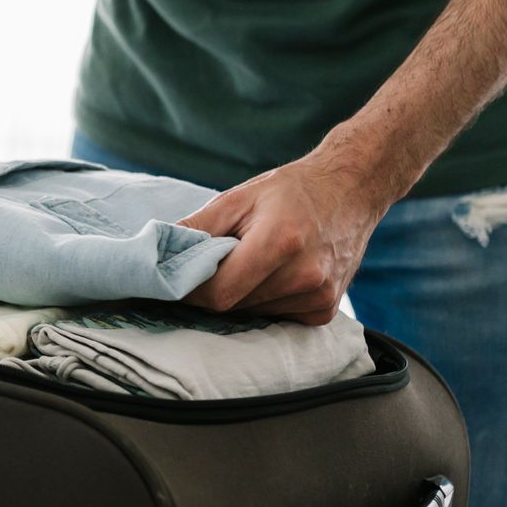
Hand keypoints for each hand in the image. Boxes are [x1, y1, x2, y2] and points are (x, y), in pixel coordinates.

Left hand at [176, 137, 398, 325]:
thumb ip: (196, 229)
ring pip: (253, 314)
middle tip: (214, 265)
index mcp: (281, 243)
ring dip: (241, 296)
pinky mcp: (325, 310)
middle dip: (215, 289)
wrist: (352, 189)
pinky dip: (265, 302)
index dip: (191, 291)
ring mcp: (319, 296)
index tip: (175, 281)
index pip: (220, 293)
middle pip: (235, 305)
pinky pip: (277, 318)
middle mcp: (305, 276)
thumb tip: (153, 254)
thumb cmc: (292, 190)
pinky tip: (276, 274)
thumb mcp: (239, 197)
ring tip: (253, 262)